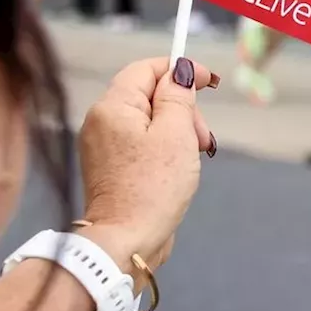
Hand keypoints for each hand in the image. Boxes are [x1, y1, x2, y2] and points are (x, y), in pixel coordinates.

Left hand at [78, 58, 217, 269]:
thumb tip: (179, 71)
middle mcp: (101, 121)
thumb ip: (178, 96)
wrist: (125, 241)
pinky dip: (165, 147)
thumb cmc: (152, 188)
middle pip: (149, 94)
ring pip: (149, 120)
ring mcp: (103, 145)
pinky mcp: (111, 166)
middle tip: (203, 137)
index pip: (146, 69)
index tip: (209, 81)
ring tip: (195, 155)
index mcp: (113, 107)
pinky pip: (142, 142)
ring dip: (178, 129)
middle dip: (183, 108)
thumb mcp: (176, 133)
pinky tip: (180, 166)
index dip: (180, 69)